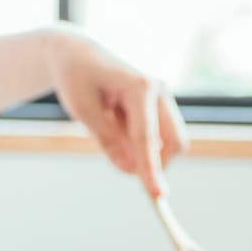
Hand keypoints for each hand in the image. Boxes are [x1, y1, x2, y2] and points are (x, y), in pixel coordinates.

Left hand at [44, 25, 189, 197]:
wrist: (78, 53)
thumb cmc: (77, 77)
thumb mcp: (83, 109)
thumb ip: (107, 139)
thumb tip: (128, 169)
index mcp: (140, 88)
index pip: (147, 139)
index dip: (151, 170)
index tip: (157, 197)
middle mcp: (159, 91)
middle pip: (174, 143)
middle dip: (155, 162)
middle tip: (120, 161)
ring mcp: (163, 98)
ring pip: (168, 142)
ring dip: (144, 150)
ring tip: (109, 125)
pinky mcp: (160, 105)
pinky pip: (158, 136)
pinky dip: (141, 142)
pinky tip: (116, 121)